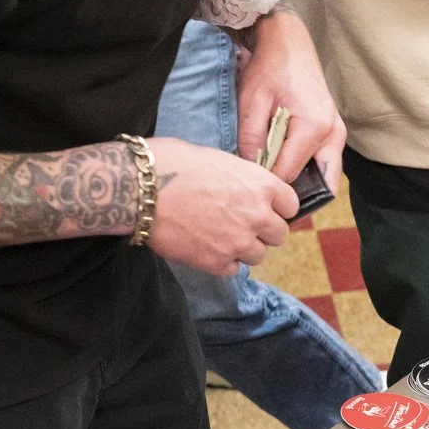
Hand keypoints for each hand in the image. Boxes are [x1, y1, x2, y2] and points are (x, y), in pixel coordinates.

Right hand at [143, 137, 297, 277]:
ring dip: (243, 248)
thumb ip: (239, 178)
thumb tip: (243, 186)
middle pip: (279, 235)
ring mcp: (238, 241)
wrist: (137, 188)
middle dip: (263, 231)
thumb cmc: (170, 163)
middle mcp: (256, 215)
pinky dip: (223, 261)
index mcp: (260, 185)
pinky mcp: (216, 262)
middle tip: (241, 224)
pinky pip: (233, 269)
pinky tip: (206, 247)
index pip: (290, 205)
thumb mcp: (215, 158)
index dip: (278, 207)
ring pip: (258, 255)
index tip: (266, 208)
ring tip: (219, 236)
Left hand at [235, 11, 345, 190]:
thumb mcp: (251, 102)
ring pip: (327, 178)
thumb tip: (251, 171)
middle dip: (296, 195)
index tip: (250, 186)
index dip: (268, 183)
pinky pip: (327, 164)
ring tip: (280, 191)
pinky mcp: (336, 133)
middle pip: (318, 184)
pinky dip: (312, 174)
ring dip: (307, 187)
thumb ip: (251, 139)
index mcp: (313, 127)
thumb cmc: (269, 68)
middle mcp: (333, 134)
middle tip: (272, 202)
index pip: (289, 173)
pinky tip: (289, 173)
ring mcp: (338, 134)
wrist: (289, 43)